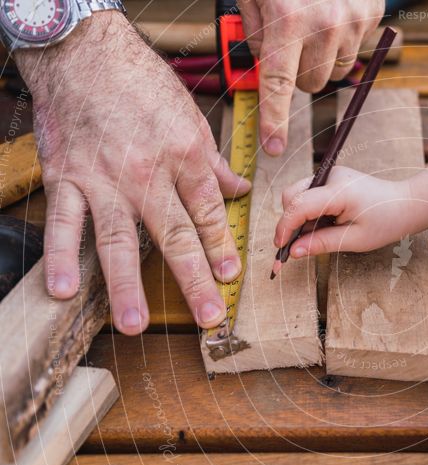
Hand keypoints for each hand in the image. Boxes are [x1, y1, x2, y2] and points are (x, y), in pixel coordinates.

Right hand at [15, 12, 249, 334]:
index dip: (222, 246)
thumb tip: (241, 190)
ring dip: (125, 284)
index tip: (231, 277)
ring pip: (118, 238)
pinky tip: (63, 290)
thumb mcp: (191, 117)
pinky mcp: (66, 177)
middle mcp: (147, 172)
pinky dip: (59, 256)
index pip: (208, 212)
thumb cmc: (142, 82)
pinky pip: (63, 221)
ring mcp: (103, 178)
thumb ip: (214, 163)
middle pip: (174, 234)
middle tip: (207, 315)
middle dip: (193, 277)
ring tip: (135, 323)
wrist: (84, 50)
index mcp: (185, 155)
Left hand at [237, 0, 382, 154]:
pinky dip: (343, 40)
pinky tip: (334, 15)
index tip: (273, 149)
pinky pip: (356, 50)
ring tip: (314, 25)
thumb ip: (256, 35)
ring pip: (335, 71)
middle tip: (291, 45)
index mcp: (286, 20)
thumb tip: (267, 75)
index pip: (279, 86)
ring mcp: (353, 21)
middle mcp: (323, 24)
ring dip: (322, 58)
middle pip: (310, 84)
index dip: (274, 121)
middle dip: (297, 73)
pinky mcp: (372, 15)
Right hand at [274, 167, 414, 257]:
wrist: (405, 204)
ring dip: (299, 218)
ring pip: (297, 195)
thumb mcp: (355, 239)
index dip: (285, 227)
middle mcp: (331, 176)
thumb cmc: (386, 222)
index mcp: (339, 191)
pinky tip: (325, 225)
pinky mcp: (331, 178)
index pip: (299, 205)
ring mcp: (330, 174)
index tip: (280, 249)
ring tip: (319, 235)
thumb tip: (294, 251)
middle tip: (297, 247)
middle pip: (291, 196)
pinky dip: (309, 212)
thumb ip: (322, 243)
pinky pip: (308, 194)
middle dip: (289, 222)